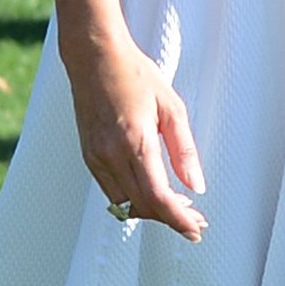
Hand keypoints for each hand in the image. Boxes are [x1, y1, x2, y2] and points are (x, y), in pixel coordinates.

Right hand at [65, 28, 207, 238]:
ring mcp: (95, 157)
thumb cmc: (135, 75)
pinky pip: (110, 190)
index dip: (178, 218)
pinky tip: (150, 192)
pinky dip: (132, 199)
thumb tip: (196, 185)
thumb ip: (184, 150)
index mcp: (135, 143)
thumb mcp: (172, 107)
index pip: (158, 197)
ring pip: (124, 203)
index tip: (196, 228)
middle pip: (142, 206)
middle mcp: (111, 155)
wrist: (95, 57)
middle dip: (170, 218)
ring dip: (151, 211)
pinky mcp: (88, 155)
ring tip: (176, 206)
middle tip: (194, 219)